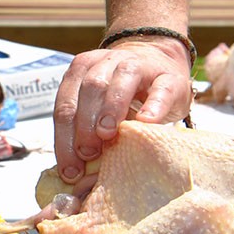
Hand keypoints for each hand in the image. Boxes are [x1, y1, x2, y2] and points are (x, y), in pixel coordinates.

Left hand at [53, 40, 192, 182]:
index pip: (66, 103)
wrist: (160, 66)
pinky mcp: (170, 76)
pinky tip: (146, 122)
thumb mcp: (98, 110)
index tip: (69, 170)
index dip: (64, 138)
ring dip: (111, 108)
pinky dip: (153, 106)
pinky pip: (161, 89)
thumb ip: (84, 131)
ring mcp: (140, 65)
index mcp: (82, 70)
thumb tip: (73, 171)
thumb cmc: (124, 97)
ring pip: (122, 79)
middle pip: (91, 88)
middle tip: (86, 153)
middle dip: (84, 123)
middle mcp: (107, 62)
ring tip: (107, 135)